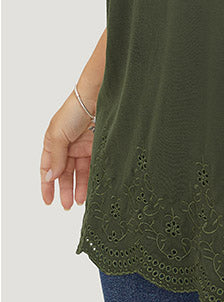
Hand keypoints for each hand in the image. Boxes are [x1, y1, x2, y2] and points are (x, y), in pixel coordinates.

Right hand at [40, 91, 95, 209]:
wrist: (98, 95)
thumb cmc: (74, 110)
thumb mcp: (58, 135)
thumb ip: (55, 157)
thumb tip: (50, 177)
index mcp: (54, 142)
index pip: (48, 168)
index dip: (47, 185)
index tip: (48, 201)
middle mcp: (68, 146)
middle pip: (65, 173)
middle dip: (65, 189)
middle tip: (67, 206)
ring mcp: (84, 146)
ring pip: (80, 171)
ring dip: (80, 187)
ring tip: (80, 201)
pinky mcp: (98, 145)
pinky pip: (94, 165)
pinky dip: (93, 177)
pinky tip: (93, 188)